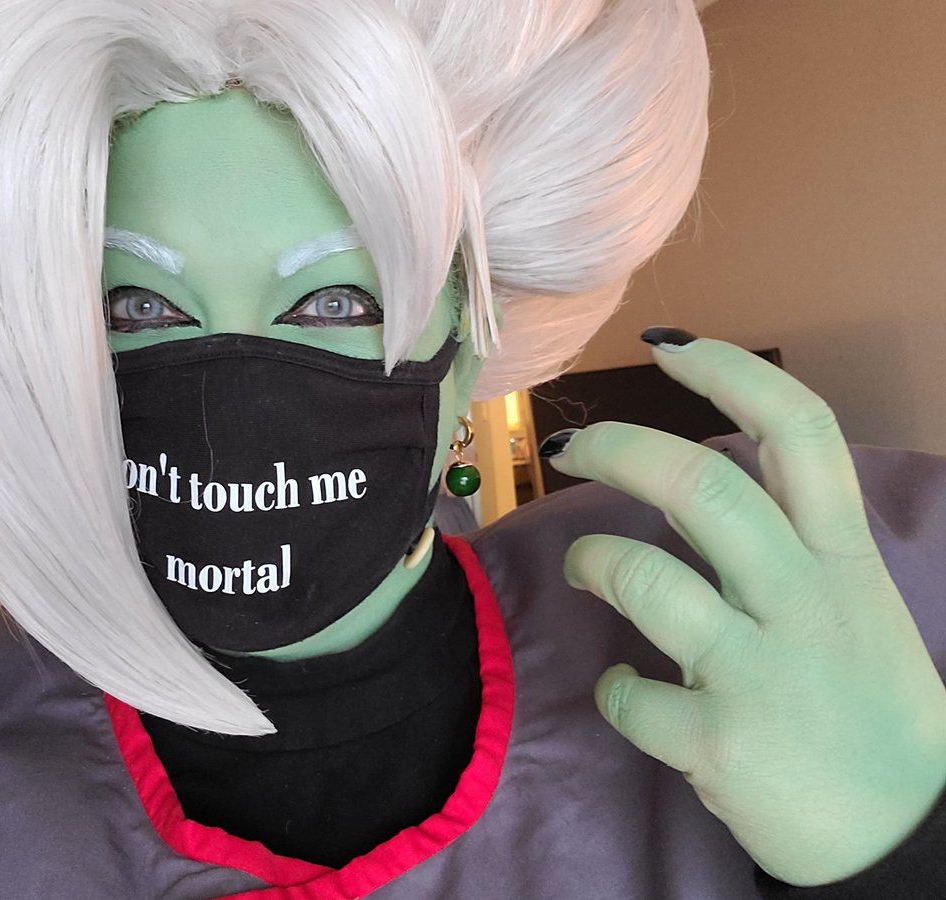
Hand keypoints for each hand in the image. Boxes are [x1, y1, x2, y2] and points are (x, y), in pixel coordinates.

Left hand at [543, 332, 945, 886]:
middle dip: (621, 447)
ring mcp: (763, 671)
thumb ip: (789, 543)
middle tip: (570, 447)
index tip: (667, 345)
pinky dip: (611, 690)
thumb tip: (689, 480)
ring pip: (647, 578)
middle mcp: (805, 601)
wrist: (906, 839)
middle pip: (704, 484)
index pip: (800, 431)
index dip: (730, 372)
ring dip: (594, 559)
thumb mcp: (854, 606)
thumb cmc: (866, 706)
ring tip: (585, 568)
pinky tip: (626, 694)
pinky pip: (629, 695)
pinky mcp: (720, 742)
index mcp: (844, 558)